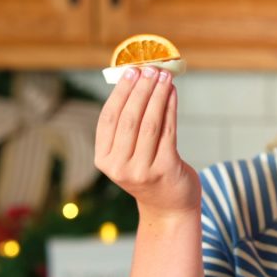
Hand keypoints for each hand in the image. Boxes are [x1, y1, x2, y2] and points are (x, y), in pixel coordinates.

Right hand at [95, 66, 200, 221]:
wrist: (169, 207)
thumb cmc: (149, 172)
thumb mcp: (129, 153)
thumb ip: (128, 125)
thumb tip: (137, 80)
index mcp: (104, 159)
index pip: (109, 118)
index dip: (120, 92)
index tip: (130, 71)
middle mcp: (119, 166)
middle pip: (129, 118)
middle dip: (141, 89)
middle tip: (150, 68)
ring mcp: (142, 170)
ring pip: (150, 122)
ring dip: (158, 94)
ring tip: (164, 76)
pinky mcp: (165, 169)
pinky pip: (168, 130)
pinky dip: (170, 107)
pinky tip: (173, 93)